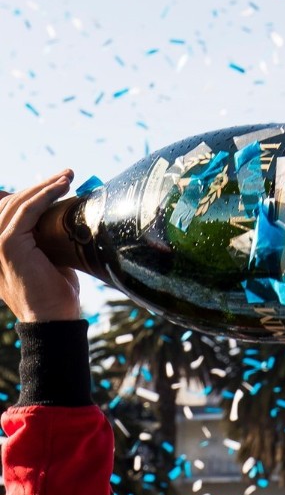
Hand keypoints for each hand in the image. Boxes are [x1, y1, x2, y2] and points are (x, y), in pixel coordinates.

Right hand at [0, 172, 80, 321]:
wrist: (54, 320)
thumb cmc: (55, 293)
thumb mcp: (47, 257)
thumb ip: (43, 236)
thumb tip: (57, 212)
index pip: (7, 208)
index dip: (30, 192)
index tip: (56, 182)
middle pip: (11, 201)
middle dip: (39, 185)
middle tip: (66, 174)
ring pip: (18, 202)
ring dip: (45, 185)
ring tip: (67, 177)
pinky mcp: (7, 244)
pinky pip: (26, 210)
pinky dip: (45, 195)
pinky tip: (61, 187)